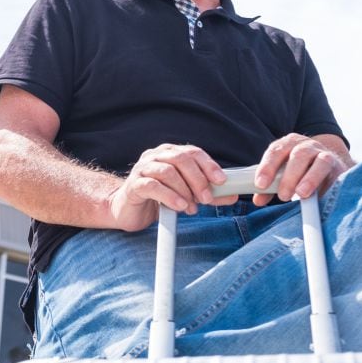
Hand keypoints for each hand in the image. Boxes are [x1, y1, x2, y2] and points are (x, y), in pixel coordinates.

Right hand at [107, 144, 237, 230]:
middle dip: (198, 179)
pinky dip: (169, 196)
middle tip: (207, 198)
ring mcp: (142, 169)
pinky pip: (152, 186)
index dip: (208, 165)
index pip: (193, 152)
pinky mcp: (134, 185)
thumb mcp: (186, 195)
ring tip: (192, 207)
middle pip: (181, 159)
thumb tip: (232, 195)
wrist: (128, 210)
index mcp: (169, 153)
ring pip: (167, 171)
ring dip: (184, 190)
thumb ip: (208, 194)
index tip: (221, 181)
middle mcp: (155, 156)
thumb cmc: (158, 199)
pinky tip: (178, 206)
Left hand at [252, 133, 350, 206]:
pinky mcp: (340, 167)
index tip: (260, 185)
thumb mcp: (282, 176)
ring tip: (301, 194)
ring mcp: (325, 154)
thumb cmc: (299, 171)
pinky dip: (329, 184)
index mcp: (288, 144)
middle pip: (298, 155)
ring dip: (310, 179)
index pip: (276, 151)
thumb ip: (270, 187)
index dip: (267, 167)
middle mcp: (307, 145)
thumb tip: (258, 200)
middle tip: (283, 195)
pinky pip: (337, 174)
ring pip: (320, 161)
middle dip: (289, 176)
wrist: (329, 167)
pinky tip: (322, 195)